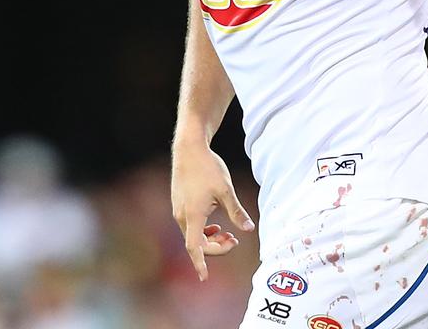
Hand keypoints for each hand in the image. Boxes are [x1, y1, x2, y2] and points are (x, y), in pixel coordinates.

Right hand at [171, 143, 254, 280]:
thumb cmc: (208, 168)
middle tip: (234, 241)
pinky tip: (215, 225)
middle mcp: (182, 216)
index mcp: (193, 215)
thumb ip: (237, 211)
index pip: (195, 247)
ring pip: (193, 235)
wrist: (189, 150)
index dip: (200, 263)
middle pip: (196, 243)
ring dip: (209, 239)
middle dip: (215, 247)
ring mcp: (179, 210)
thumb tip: (249, 229)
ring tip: (226, 234)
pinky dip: (202, 230)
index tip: (205, 277)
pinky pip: (190, 226)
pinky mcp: (179, 204)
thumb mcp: (226, 190)